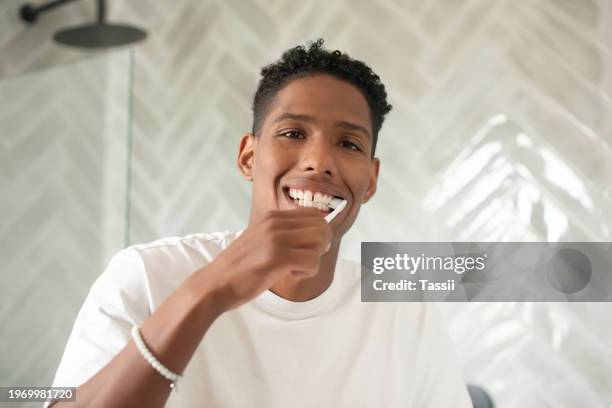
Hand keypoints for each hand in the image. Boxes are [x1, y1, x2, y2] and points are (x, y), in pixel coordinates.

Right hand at [205, 207, 331, 311]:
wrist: (214, 284)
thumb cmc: (239, 268)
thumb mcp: (259, 240)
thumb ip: (281, 234)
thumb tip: (313, 236)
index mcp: (271, 217)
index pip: (314, 214)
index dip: (319, 232)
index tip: (308, 248)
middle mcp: (275, 223)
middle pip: (322, 225)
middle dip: (322, 245)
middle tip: (306, 259)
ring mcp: (276, 239)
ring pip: (320, 241)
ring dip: (314, 258)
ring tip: (296, 267)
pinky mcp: (278, 258)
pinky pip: (313, 261)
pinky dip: (308, 272)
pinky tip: (291, 274)